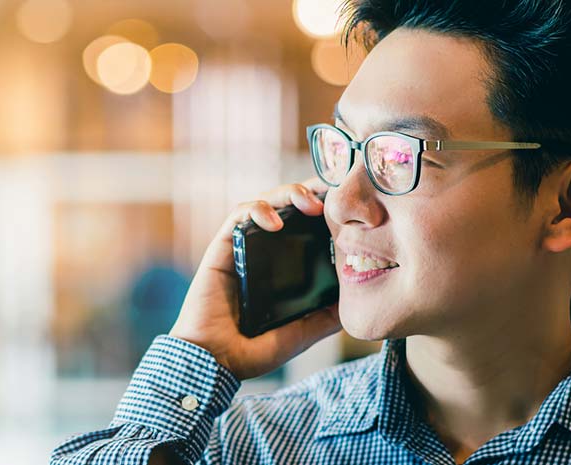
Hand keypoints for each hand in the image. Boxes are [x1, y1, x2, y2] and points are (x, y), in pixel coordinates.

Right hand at [168, 179, 341, 379]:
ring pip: (265, 202)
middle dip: (311, 191)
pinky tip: (275, 222)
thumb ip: (325, 318)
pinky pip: (238, 215)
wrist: (214, 362)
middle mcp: (263, 252)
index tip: (346, 204)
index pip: (305, 227)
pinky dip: (257, 210)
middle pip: (287, 207)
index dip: (324, 209)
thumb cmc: (251, 352)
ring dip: (288, 194)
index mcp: (281, 268)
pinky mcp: (221, 247)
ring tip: (310, 203)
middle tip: (333, 192)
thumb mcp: (300, 334)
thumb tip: (355, 303)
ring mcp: (242, 247)